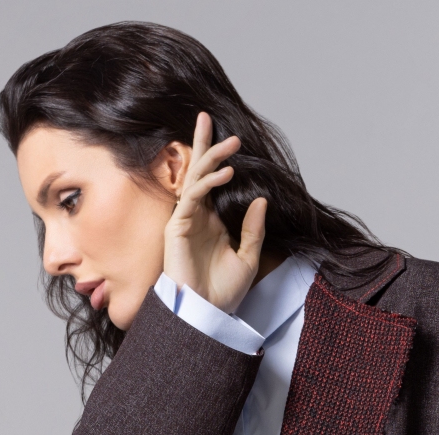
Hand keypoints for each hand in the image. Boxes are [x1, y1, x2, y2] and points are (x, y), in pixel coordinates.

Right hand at [162, 112, 267, 313]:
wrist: (207, 313)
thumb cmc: (224, 292)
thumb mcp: (249, 258)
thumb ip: (254, 229)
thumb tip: (261, 199)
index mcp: (212, 223)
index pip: (212, 183)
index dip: (217, 160)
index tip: (229, 141)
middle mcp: (197, 217)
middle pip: (199, 172)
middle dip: (205, 145)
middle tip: (211, 118)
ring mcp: (186, 220)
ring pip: (195, 179)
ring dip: (211, 157)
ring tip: (231, 143)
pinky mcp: (177, 226)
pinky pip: (193, 197)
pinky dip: (208, 183)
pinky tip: (226, 173)